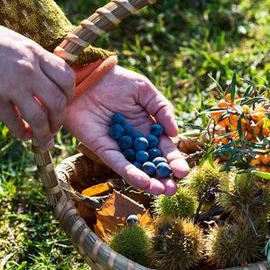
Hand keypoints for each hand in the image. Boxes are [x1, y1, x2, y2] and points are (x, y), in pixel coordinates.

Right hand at [0, 19, 74, 149]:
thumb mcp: (12, 40)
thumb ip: (31, 57)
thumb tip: (45, 73)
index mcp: (34, 52)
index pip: (66, 77)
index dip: (69, 94)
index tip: (64, 103)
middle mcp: (27, 70)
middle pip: (58, 102)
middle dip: (59, 120)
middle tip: (54, 127)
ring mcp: (11, 86)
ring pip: (39, 118)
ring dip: (44, 133)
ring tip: (43, 140)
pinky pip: (15, 123)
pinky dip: (22, 133)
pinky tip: (23, 136)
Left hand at [64, 65, 189, 194]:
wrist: (86, 78)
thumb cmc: (116, 81)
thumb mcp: (144, 91)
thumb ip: (162, 109)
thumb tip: (175, 133)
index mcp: (148, 129)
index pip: (164, 149)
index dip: (173, 161)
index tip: (182, 173)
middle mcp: (135, 142)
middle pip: (152, 164)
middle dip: (163, 177)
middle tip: (173, 189)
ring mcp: (120, 147)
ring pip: (137, 169)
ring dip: (149, 181)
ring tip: (161, 191)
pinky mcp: (103, 149)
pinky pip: (119, 164)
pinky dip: (131, 174)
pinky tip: (143, 183)